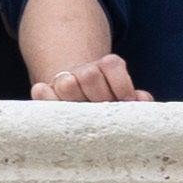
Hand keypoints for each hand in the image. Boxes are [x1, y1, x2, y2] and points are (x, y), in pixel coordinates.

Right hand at [31, 53, 152, 102]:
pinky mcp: (45, 93)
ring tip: (86, 118)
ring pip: (67, 84)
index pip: (111, 64)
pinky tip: (57, 109)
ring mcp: (63, 81)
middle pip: (89, 75)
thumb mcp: (126, 98)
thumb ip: (137, 99)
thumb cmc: (111, 106)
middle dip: (100, 97)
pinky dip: (46, 97)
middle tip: (104, 113)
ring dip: (77, 102)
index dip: (121, 85)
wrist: (85, 104)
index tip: (126, 102)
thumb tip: (141, 100)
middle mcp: (83, 71)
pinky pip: (41, 92)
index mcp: (105, 67)